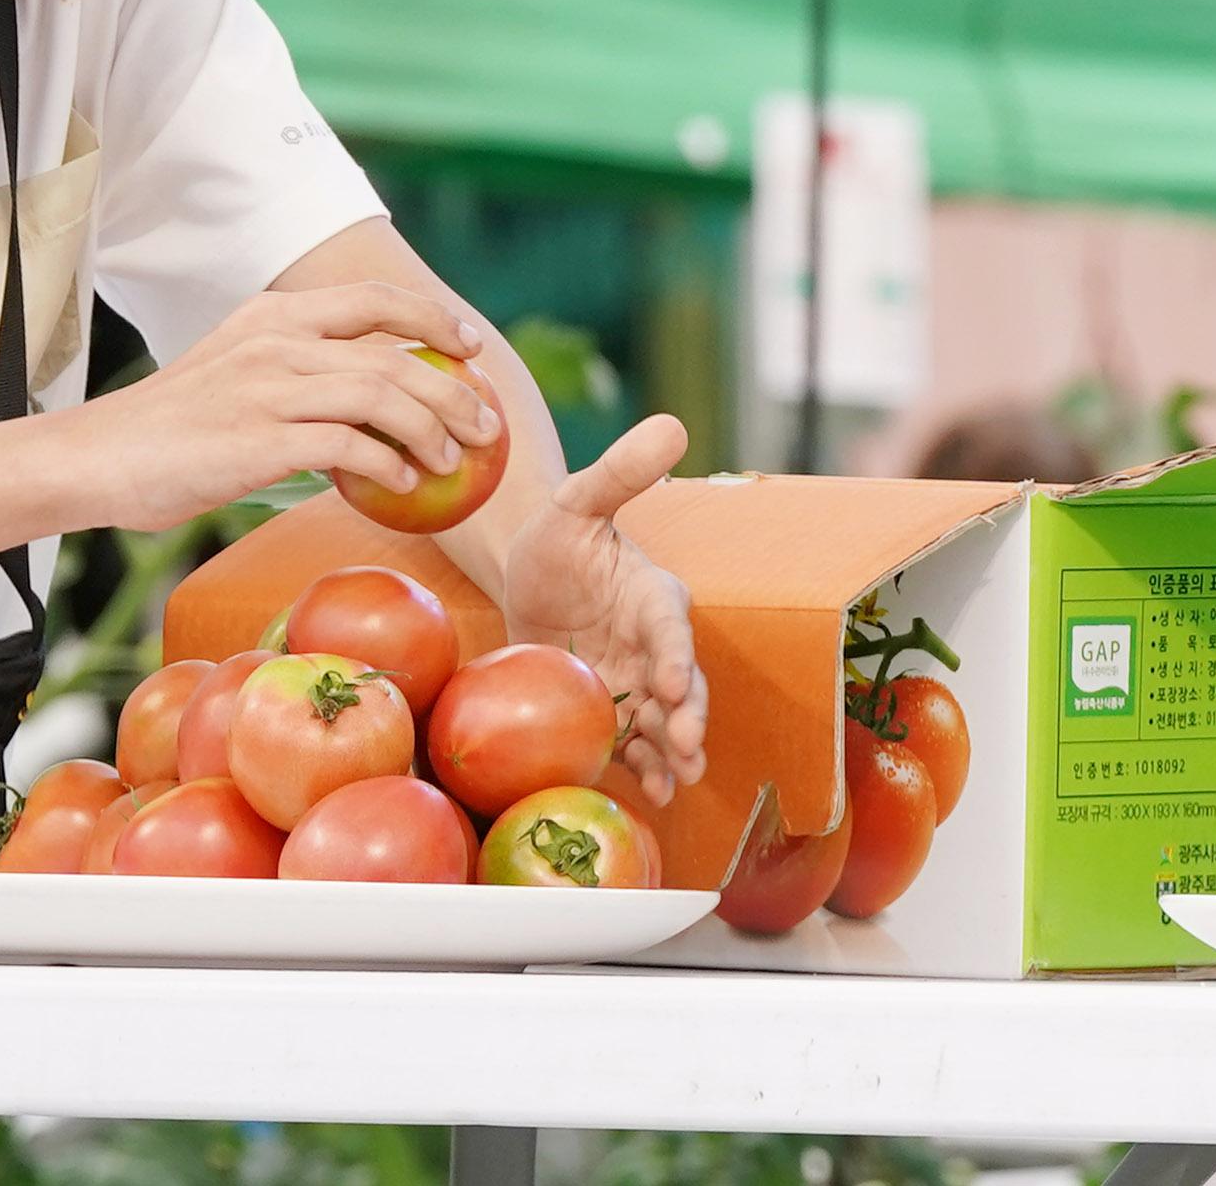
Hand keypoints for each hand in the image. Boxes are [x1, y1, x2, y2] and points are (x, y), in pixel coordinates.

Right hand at [56, 281, 503, 531]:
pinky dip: (388, 465)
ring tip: (455, 462)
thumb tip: (366, 403)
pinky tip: (404, 484)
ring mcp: (267, 388)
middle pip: (395, 355)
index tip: (471, 346)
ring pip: (382, 396)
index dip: (433, 318)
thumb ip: (295, 370)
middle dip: (455, 391)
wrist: (95, 459)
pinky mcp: (259, 441)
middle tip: (487, 425)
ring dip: (433, 431)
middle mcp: (276, 341)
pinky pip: (350, 448)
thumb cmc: (169, 429)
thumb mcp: (235, 371)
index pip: (373, 300)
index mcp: (273, 315)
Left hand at [501, 414, 710, 802]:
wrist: (527, 578)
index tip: (674, 686)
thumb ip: (620, 472)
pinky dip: (645, 767)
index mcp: (652, 593)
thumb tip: (672, 422)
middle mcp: (653, 644)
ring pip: (664, 721)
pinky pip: (633, 741)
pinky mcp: (609, 708)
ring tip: (678, 779)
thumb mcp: (577, 501)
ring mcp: (634, 681)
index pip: (670, 625)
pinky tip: (653, 793)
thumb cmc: (557, 534)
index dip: (675, 655)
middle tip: (686, 745)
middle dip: (688, 716)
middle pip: (680, 683)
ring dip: (674, 750)